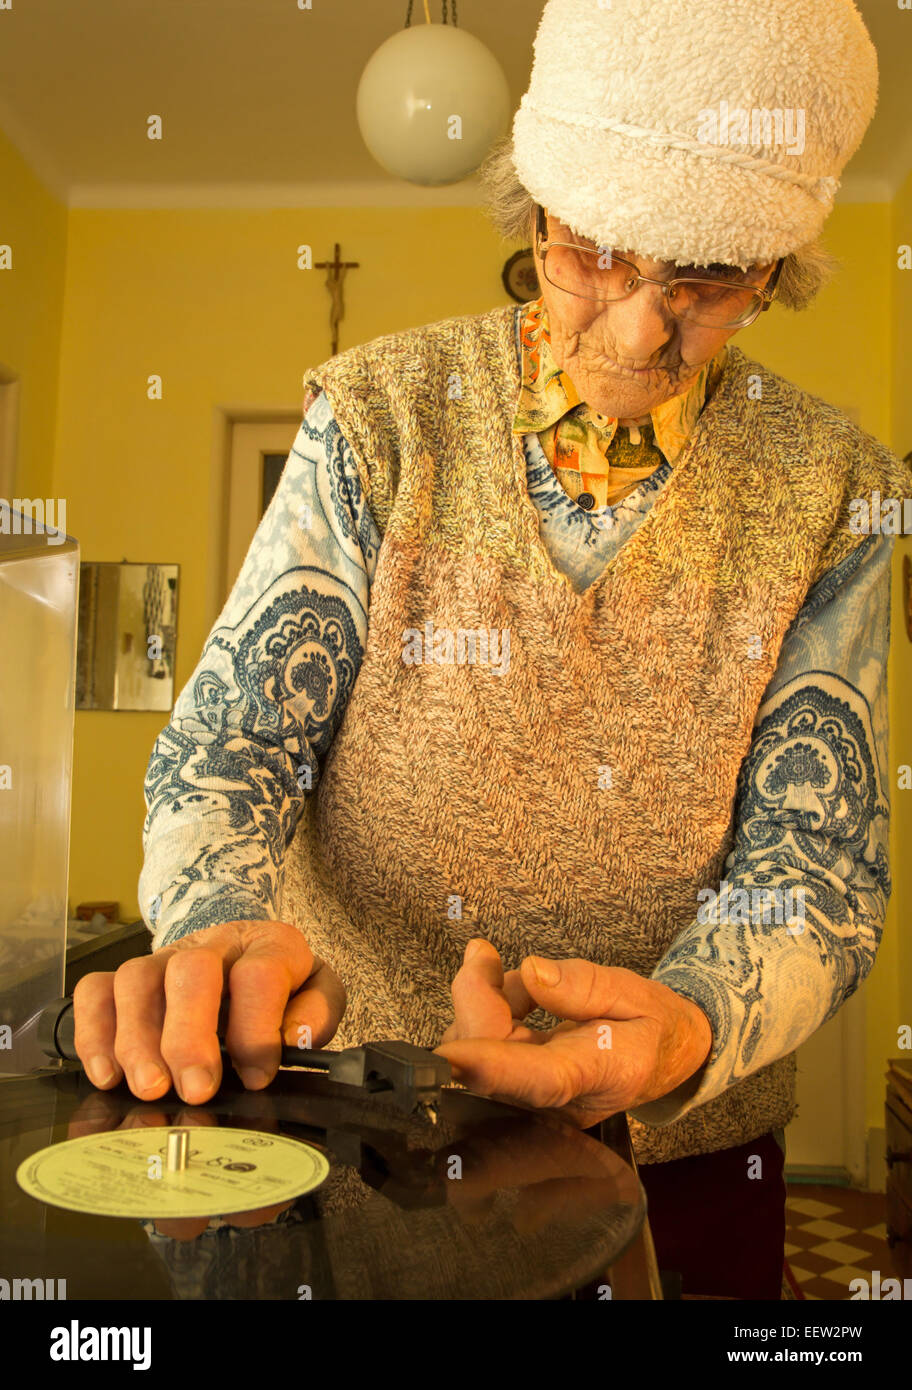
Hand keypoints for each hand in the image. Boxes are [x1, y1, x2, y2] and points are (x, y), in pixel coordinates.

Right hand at [72, 920, 345, 1104]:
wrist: (243, 951)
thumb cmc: (281, 986)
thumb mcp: (316, 991)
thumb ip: (316, 1013)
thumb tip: (295, 1038)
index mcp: (269, 945)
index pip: (259, 974)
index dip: (257, 1029)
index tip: (257, 1076)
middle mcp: (213, 945)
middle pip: (191, 972)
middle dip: (190, 1037)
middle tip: (196, 1088)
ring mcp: (164, 957)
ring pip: (137, 980)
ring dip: (138, 1040)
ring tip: (150, 1087)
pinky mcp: (126, 976)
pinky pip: (96, 992)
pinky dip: (95, 1033)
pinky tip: (107, 1073)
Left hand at [435, 939, 712, 1127]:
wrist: (669, 1056)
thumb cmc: (655, 1026)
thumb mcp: (634, 992)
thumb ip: (584, 984)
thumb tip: (531, 973)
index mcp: (602, 1075)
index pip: (540, 1080)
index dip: (490, 1069)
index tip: (447, 1058)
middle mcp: (562, 1101)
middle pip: (494, 1061)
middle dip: (477, 1001)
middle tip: (482, 953)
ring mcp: (538, 1102)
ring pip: (480, 1053)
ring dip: (487, 1003)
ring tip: (526, 982)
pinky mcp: (521, 1091)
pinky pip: (485, 1051)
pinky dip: (491, 1012)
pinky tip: (520, 998)